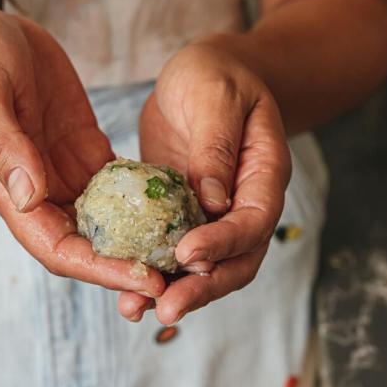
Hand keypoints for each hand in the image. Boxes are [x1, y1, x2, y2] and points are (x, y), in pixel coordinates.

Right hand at [0, 1, 165, 297]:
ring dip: (143, 240)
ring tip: (191, 250)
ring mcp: (62, 171)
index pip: (58, 249)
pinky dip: (147, 198)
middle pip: (88, 247)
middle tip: (183, 277)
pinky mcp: (83, 148)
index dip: (100, 269)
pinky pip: (120, 185)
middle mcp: (38, 191)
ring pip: (108, 223)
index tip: (143, 279)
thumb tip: (30, 196)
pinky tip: (182, 204)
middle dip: (130, 266)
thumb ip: (2, 144)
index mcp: (8, 190)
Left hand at [118, 37, 291, 323]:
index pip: (253, 220)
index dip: (223, 243)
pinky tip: (123, 289)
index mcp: (264, 174)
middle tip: (165, 310)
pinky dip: (151, 272)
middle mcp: (244, 204)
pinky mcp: (182, 217)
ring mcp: (215, 216)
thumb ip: (216, 145)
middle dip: (201, 289)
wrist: (207, 75)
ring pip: (204, 268)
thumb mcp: (215, 95)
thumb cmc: (216, 75)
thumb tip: (212, 202)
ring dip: (173, 291)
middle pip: (235, 261)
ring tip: (134, 311)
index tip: (187, 256)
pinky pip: (172, 252)